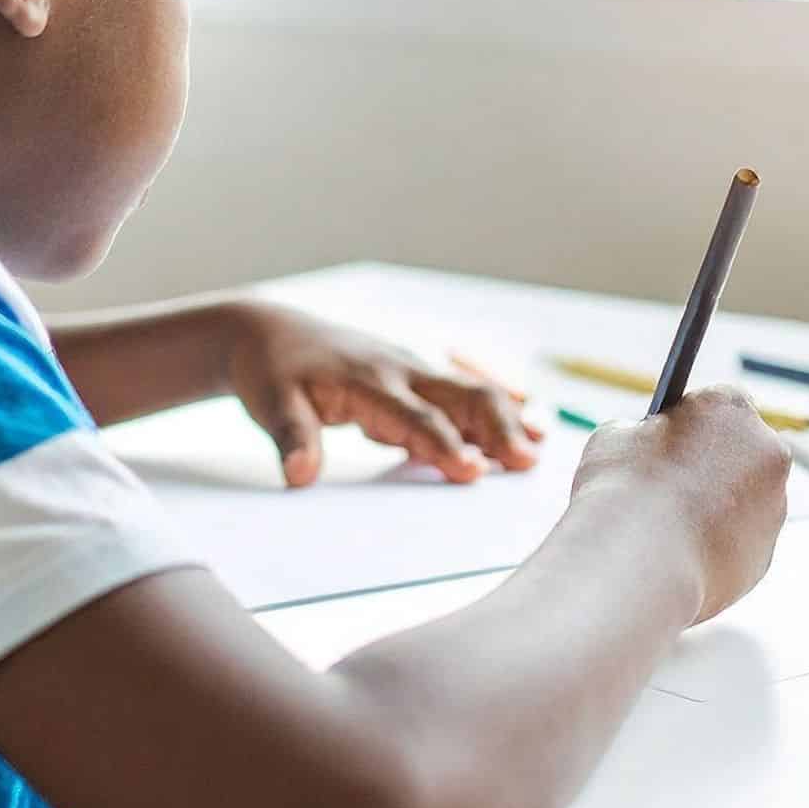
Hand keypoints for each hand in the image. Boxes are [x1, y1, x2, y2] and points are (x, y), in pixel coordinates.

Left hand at [222, 304, 542, 486]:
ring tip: (539, 450)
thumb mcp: (270, 404)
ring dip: (506, 419)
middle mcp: (400, 370)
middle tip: (526, 463)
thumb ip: (291, 438)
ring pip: (472, 391)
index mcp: (367, 379)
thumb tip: (299, 477)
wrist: (269, 330)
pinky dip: (496, 412)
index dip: (443, 444)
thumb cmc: (272, 371)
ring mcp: (413, 370)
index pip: (413, 417)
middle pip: (462, 395)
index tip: (470, 471)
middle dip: (497, 427)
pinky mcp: (417, 378)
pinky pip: (464, 393)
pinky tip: (529, 429)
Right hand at [569, 385, 788, 624]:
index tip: (670, 440)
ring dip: (717, 509)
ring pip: (744, 501)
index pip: (717, 404)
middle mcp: (766, 451)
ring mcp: (773, 506)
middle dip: (711, 465)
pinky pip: (739, 544)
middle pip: (740, 451)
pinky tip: (680, 554)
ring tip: (670, 527)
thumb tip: (643, 444)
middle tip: (669, 484)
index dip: (689, 423)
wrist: (638, 564)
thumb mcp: (614, 439)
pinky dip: (716, 547)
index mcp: (731, 407)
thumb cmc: (623, 492)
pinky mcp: (765, 555)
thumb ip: (640, 434)